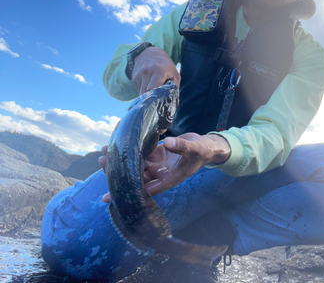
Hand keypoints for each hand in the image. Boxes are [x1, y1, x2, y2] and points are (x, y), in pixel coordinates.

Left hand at [98, 133, 229, 202]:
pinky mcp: (157, 154)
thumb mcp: (194, 149)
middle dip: (118, 173)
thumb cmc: (203, 151)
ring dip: (121, 161)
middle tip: (101, 163)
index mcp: (168, 179)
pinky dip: (130, 151)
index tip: (109, 197)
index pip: (145, 189)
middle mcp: (160, 174)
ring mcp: (157, 164)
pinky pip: (140, 154)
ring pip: (134, 166)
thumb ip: (182, 147)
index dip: (128, 192)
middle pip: (135, 177)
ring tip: (104, 151)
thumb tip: (168, 143)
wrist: (207, 146)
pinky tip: (119, 144)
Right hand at [130, 47, 180, 94]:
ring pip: (141, 92)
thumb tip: (172, 98)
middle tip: (157, 98)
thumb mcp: (174, 73)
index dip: (156, 97)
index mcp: (158, 71)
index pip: (153, 90)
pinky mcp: (134, 77)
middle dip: (151, 97)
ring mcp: (138, 74)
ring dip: (147, 94)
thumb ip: (175, 86)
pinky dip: (143, 89)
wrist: (149, 53)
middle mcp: (146, 72)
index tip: (160, 99)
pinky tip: (148, 84)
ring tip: (153, 89)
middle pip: (146, 93)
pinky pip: (138, 88)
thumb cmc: (165, 64)